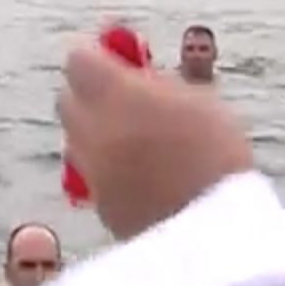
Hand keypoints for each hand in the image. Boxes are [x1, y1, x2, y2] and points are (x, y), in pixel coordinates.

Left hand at [57, 38, 253, 240]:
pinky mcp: (97, 203)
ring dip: (96, 131)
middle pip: (69, 98)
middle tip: (126, 98)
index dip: (98, 56)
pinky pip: (89, 173)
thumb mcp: (199, 99)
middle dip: (91, 93)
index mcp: (114, 94)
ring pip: (77, 138)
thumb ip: (160, 78)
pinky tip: (138, 171)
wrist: (214, 229)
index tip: (119, 59)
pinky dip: (105, 166)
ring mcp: (89, 169)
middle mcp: (91, 129)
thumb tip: (138, 67)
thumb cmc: (215, 154)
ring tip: (137, 138)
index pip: (79, 59)